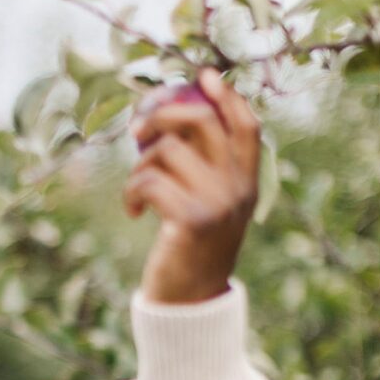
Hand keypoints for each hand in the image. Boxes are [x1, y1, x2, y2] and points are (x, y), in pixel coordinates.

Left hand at [125, 69, 260, 304]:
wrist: (191, 303)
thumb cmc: (193, 249)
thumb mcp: (211, 207)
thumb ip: (208, 169)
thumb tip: (173, 119)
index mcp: (247, 184)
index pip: (247, 126)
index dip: (227, 96)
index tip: (203, 75)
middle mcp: (238, 190)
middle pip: (202, 121)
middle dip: (163, 116)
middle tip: (138, 131)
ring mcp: (218, 204)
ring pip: (167, 151)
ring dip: (141, 166)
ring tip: (138, 190)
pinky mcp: (191, 220)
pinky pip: (150, 180)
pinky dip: (133, 192)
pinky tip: (135, 210)